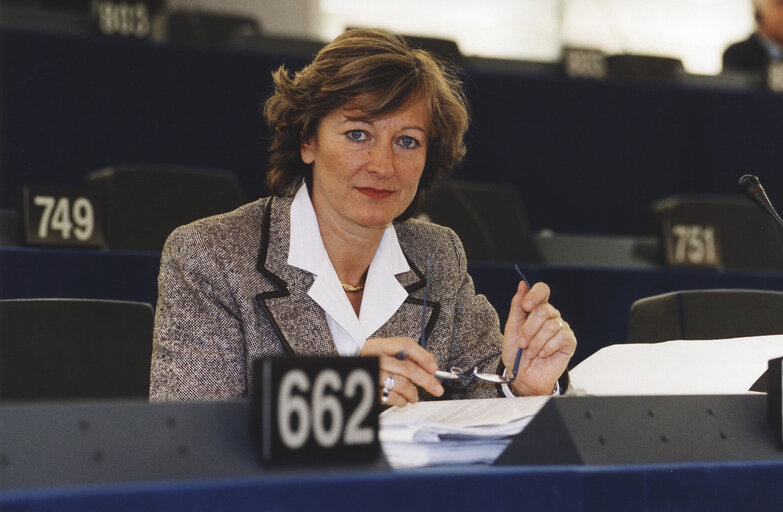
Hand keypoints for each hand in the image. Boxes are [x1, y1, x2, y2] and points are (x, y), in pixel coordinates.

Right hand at [361, 337, 443, 406]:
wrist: (352, 362)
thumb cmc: (374, 356)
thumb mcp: (389, 348)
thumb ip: (409, 353)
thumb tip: (431, 361)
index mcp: (383, 345)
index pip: (406, 346)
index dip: (423, 357)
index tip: (434, 368)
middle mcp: (377, 357)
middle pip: (407, 368)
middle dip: (426, 380)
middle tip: (436, 388)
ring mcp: (374, 372)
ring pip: (401, 384)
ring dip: (412, 393)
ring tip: (415, 396)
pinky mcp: (371, 388)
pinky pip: (390, 396)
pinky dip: (401, 400)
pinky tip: (403, 400)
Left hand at [502, 280, 575, 395]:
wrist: (523, 376)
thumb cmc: (517, 352)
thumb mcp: (511, 328)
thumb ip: (517, 306)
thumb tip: (522, 285)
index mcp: (536, 309)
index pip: (542, 290)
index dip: (535, 295)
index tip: (525, 307)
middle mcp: (551, 316)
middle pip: (544, 310)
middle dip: (529, 329)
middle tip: (522, 342)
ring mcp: (561, 328)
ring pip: (551, 326)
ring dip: (536, 342)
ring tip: (530, 352)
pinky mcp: (569, 342)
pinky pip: (560, 338)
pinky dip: (547, 348)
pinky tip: (542, 354)